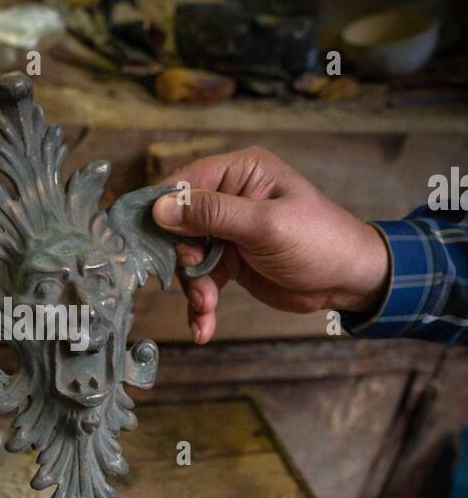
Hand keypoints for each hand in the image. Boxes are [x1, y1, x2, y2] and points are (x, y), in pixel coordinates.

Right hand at [151, 146, 390, 344]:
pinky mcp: (231, 260)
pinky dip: (201, 303)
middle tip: (193, 278)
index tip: (148, 239)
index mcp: (240, 171)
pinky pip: (202, 279)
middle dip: (181, 258)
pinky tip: (203, 326)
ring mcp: (229, 230)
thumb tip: (161, 207)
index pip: (184, 183)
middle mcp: (230, 196)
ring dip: (193, 286)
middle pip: (179, 223)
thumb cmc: (319, 241)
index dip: (162, 210)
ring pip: (187, 256)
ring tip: (205, 308)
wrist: (349, 280)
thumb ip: (213, 215)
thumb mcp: (265, 225)